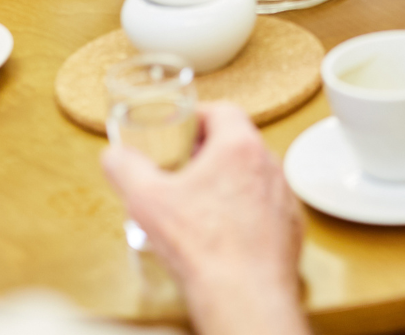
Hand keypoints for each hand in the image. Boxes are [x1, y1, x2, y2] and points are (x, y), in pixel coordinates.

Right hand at [103, 103, 307, 334]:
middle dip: (210, 150)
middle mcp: (269, 167)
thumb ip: (125, 168)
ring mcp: (284, 197)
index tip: (181, 128)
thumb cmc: (204, 248)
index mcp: (239, 147)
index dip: (197, 116)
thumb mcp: (146, 200)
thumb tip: (114, 156)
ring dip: (229, 181)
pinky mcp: (290, 226)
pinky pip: (266, 206)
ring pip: (254, 175)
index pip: (222, 111)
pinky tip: (223, 230)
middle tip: (184, 165)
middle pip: (239, 142)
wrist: (243, 295)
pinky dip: (246, 211)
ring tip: (201, 200)